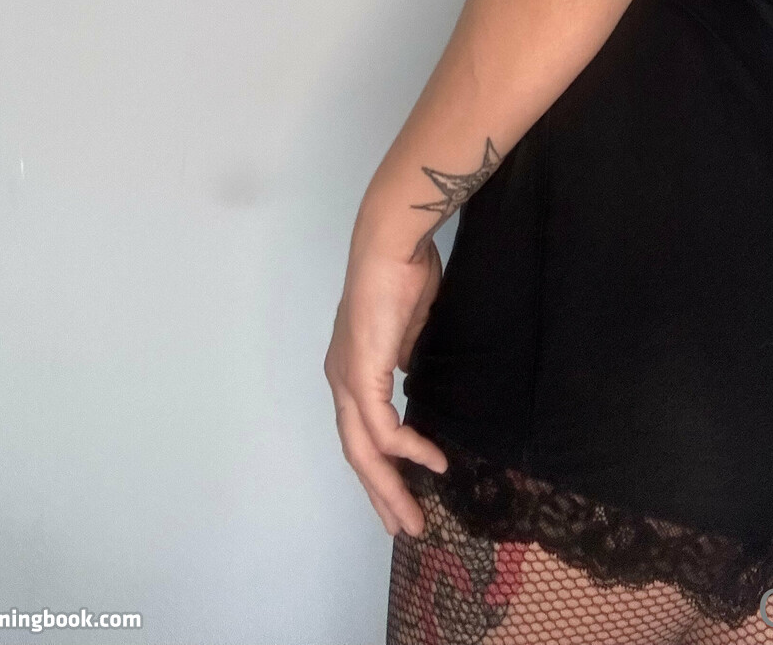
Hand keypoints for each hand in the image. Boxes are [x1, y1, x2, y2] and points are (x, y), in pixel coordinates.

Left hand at [324, 240, 448, 536]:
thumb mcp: (405, 329)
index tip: (403, 493)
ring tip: (415, 515)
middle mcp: (341, 382)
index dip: (379, 468)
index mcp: (349, 371)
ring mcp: (348, 381)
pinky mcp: (362, 376)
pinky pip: (383, 429)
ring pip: (363, 452)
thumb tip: (407, 379)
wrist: (392, 246)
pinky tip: (431, 460)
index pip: (360, 434)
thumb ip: (401, 358)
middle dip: (382, 494)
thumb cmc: (403, 275)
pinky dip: (407, 449)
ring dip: (390, 487)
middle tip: (406, 526)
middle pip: (356, 455)